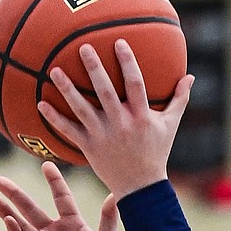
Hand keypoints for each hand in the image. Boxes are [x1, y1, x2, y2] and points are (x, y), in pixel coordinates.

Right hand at [0, 163, 121, 230]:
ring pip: (22, 224)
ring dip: (7, 212)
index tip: (46, 165)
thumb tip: (114, 196)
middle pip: (32, 208)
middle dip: (16, 194)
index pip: (61, 197)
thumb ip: (108, 220)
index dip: (55, 182)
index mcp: (73, 225)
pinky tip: (8, 220)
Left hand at [40, 40, 192, 200]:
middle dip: (94, 70)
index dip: (128, 64)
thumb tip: (190, 76)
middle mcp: (121, 125)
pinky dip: (55, 119)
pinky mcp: (89, 147)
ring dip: (67, 90)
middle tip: (82, 47)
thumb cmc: (156, 152)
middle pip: (106, 93)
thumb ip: (179, 100)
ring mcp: (103, 136)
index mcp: (141, 118)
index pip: (135, 85)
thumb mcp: (171, 127)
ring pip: (82, 110)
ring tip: (54, 70)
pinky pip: (69, 131)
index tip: (118, 43)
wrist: (141, 188)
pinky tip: (40, 103)